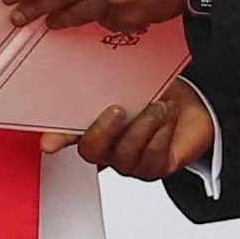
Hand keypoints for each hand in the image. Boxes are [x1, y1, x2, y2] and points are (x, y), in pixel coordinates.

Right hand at [56, 84, 216, 181]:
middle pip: (92, 150)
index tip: (48, 143)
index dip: (56, 138)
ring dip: (143, 127)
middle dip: (104, 131)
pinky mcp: (155, 168)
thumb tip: (90, 70)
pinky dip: (163, 133)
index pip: (65, 134)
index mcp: (93, 125)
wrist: (191, 107)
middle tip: (118, 109)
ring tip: (158, 107)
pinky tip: (169, 114)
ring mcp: (129, 161)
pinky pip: (153, 158)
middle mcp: (107, 148)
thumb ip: (107, 83)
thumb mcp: (129, 82)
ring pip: (126, 155)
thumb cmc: (155, 94)